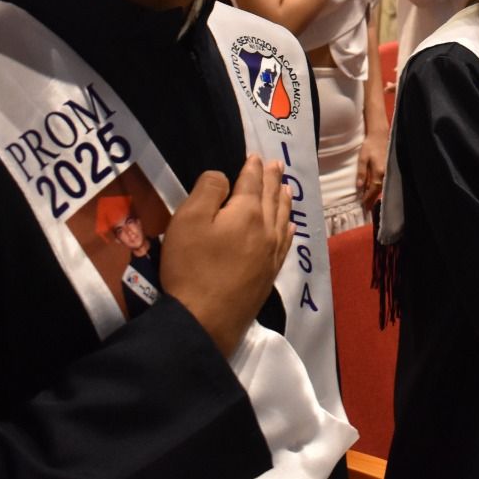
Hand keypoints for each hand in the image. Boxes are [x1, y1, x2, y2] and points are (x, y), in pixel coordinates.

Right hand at [162, 155, 293, 356]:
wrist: (204, 321)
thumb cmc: (191, 266)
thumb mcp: (188, 220)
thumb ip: (208, 190)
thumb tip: (224, 176)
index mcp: (246, 212)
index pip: (252, 182)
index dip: (252, 168)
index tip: (256, 157)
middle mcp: (266, 230)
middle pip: (271, 198)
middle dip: (272, 179)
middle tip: (276, 165)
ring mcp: (271, 254)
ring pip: (282, 219)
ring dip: (283, 200)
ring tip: (286, 189)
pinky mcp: (269, 275)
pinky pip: (284, 242)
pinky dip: (287, 228)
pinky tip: (289, 227)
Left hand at [356, 128, 388, 209]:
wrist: (379, 135)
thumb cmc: (370, 146)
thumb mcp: (362, 159)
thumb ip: (361, 173)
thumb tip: (359, 187)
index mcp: (379, 171)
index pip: (372, 188)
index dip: (367, 197)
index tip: (363, 204)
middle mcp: (386, 173)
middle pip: (378, 189)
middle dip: (372, 198)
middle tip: (367, 207)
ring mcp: (389, 170)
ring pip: (382, 186)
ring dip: (376, 194)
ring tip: (370, 201)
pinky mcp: (389, 168)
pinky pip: (384, 181)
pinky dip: (379, 187)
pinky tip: (376, 190)